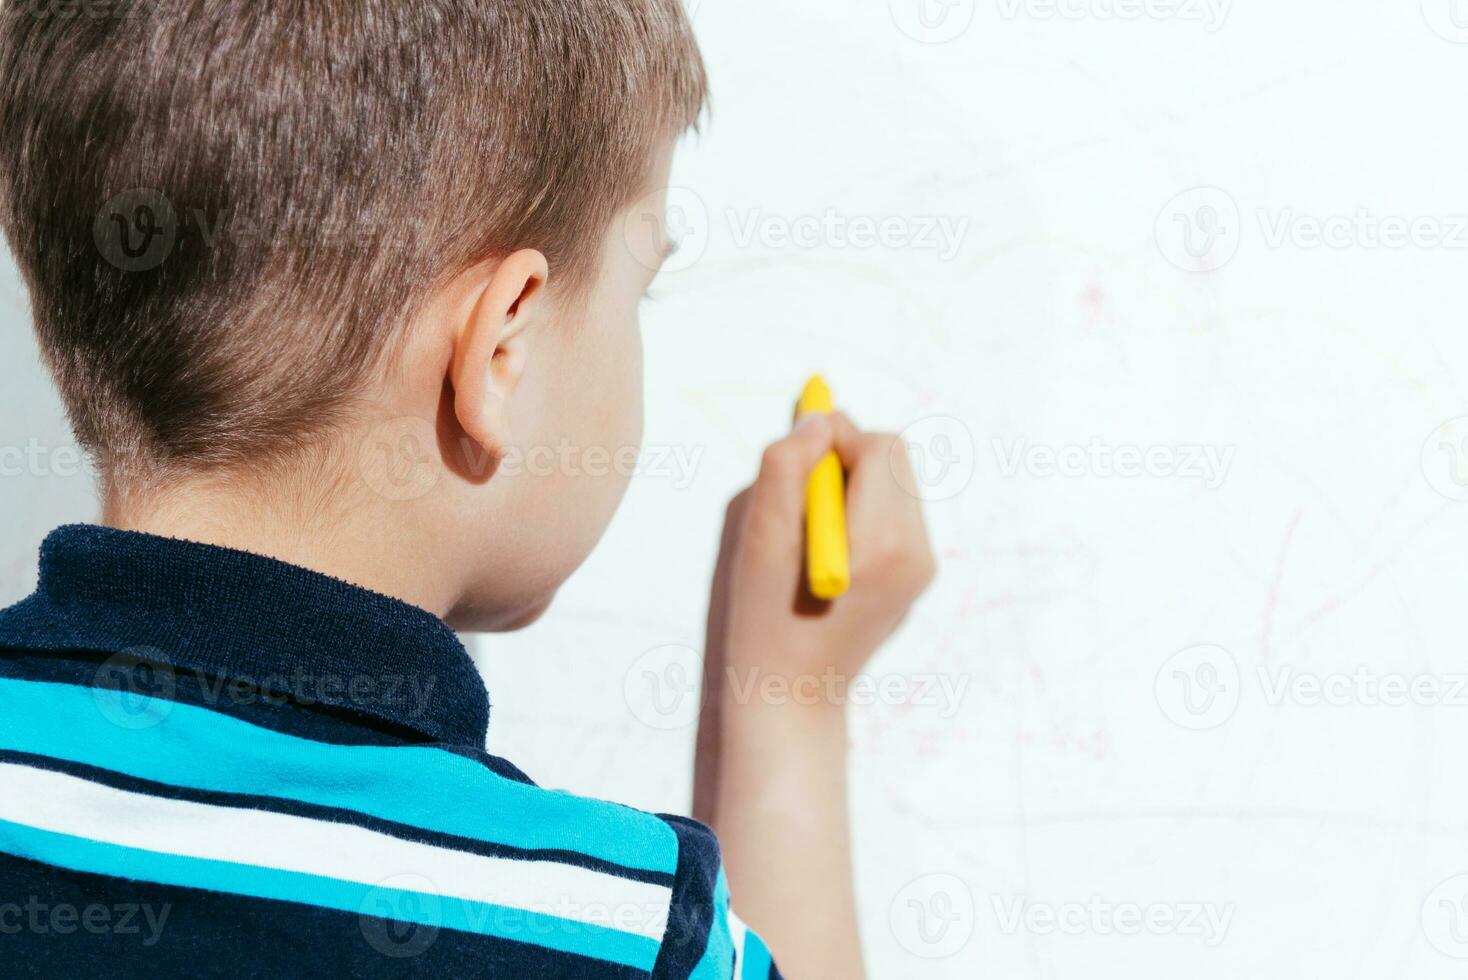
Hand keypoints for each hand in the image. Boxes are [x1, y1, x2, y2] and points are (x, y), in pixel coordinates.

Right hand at [694, 410, 933, 979]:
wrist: (791, 694)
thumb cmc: (765, 619)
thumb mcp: (760, 539)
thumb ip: (787, 467)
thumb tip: (819, 419)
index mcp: (880, 543)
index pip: (876, 446)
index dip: (832, 440)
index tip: (794, 469)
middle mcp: (915, 551)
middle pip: (893, 457)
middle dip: (846, 459)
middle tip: (800, 499)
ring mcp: (922, 565)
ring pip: (894, 480)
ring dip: (853, 485)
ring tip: (812, 531)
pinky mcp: (917, 574)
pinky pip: (894, 510)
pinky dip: (862, 509)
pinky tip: (830, 549)